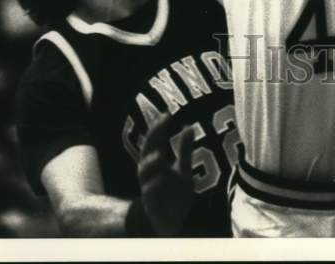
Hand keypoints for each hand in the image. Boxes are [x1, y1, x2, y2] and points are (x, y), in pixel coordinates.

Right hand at [137, 113, 194, 235]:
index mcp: (156, 163)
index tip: (166, 113)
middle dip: (153, 138)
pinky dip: (151, 188)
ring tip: (158, 153)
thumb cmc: (174, 193)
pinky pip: (150, 196)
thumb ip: (184, 150)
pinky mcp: (152, 205)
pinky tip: (157, 180)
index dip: (159, 127)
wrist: (171, 221)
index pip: (155, 141)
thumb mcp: (183, 170)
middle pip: (147, 152)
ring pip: (145, 174)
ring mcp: (149, 189)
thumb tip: (189, 127)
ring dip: (150, 163)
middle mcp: (149, 174)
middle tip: (161, 124)